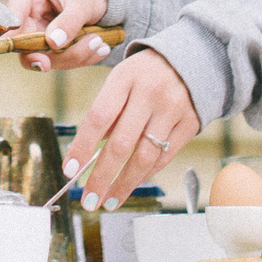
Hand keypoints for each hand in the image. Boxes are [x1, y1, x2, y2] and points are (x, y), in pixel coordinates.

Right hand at [5, 0, 113, 73]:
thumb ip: (70, 21)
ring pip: (43, 58)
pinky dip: (81, 58)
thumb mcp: (84, 3)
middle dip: (49, 54)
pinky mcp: (48, 51)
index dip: (10, 33)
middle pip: (23, 44)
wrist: (103, 5)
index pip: (13, 14)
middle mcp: (27, 16)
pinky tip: (99, 49)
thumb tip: (52, 44)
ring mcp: (36, 35)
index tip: (16, 45)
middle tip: (52, 63)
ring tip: (99, 41)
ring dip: (74, 55)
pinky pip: (59, 63)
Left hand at [68, 50, 201, 207]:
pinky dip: (145, 176)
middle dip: (101, 177)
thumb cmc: (143, 75)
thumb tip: (88, 154)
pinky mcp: (190, 123)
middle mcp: (150, 93)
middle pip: (121, 144)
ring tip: (107, 202)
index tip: (70, 170)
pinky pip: (164, 158)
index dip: (82, 146)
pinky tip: (130, 186)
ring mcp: (173, 109)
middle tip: (88, 200)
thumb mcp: (120, 80)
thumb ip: (107, 113)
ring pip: (145, 157)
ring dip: (123, 185)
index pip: (98, 118)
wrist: (191, 59)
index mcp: (125, 78)